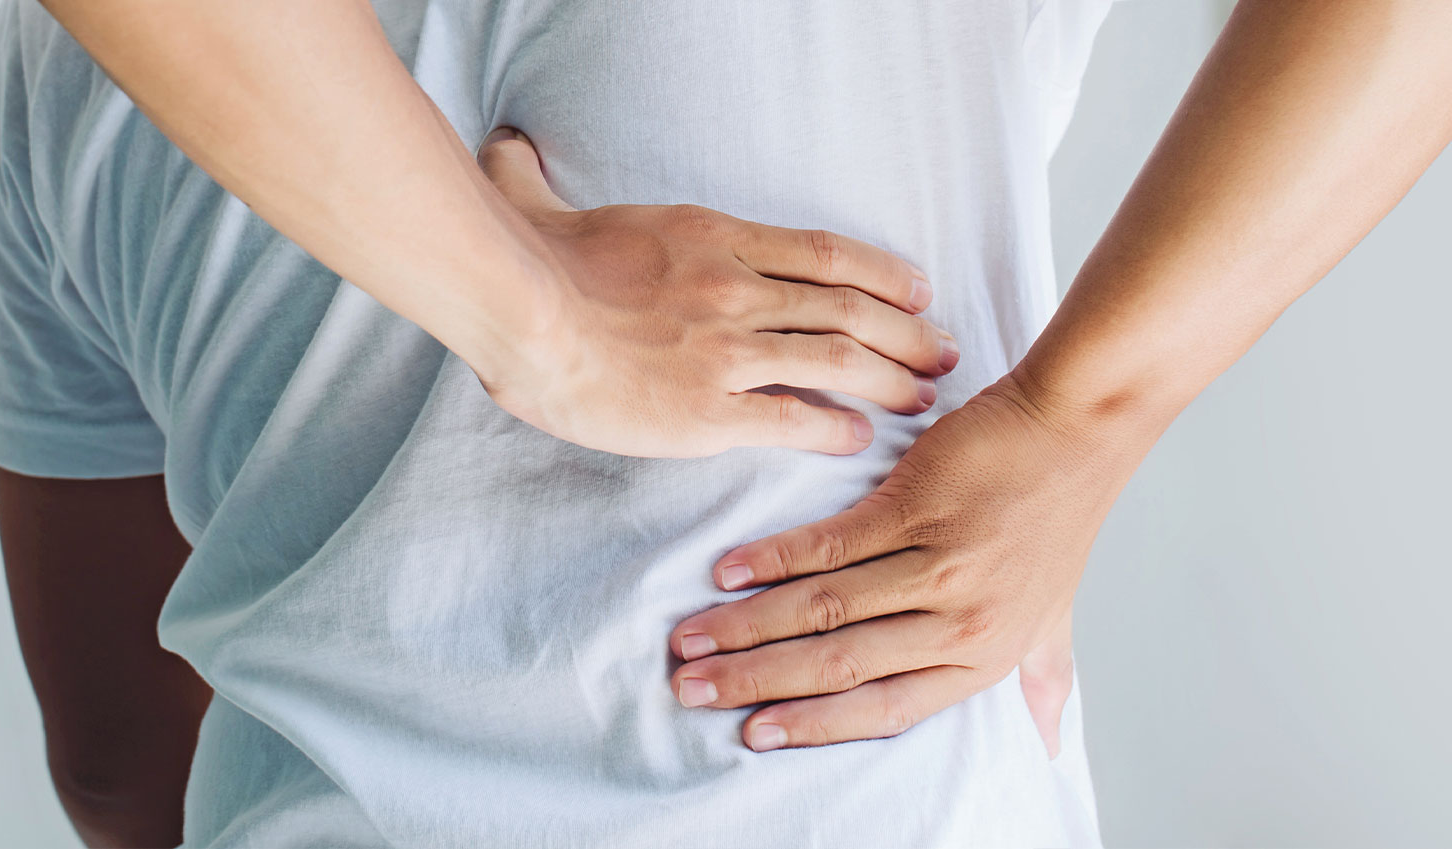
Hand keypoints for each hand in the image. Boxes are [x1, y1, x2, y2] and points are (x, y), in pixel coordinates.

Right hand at [473, 128, 960, 457]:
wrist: (519, 311)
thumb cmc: (530, 260)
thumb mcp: (545, 200)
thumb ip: (536, 177)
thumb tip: (508, 149)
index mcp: (714, 239)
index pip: (827, 254)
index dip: (884, 274)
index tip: (918, 290)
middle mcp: (738, 289)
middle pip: (850, 309)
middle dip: (909, 333)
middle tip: (944, 352)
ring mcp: (729, 351)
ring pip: (839, 361)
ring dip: (891, 380)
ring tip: (922, 398)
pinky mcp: (710, 410)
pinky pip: (795, 419)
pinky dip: (836, 427)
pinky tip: (859, 436)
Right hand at [666, 373, 1146, 751]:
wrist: (1077, 425)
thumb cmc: (1059, 516)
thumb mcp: (1055, 610)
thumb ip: (1042, 675)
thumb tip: (1051, 740)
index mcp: (987, 657)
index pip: (885, 709)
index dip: (813, 725)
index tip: (752, 735)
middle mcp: (962, 621)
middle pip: (839, 665)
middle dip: (755, 682)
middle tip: (690, 689)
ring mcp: (939, 563)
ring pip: (824, 609)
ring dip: (746, 626)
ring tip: (691, 637)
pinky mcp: (916, 504)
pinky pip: (828, 545)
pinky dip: (770, 560)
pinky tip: (726, 572)